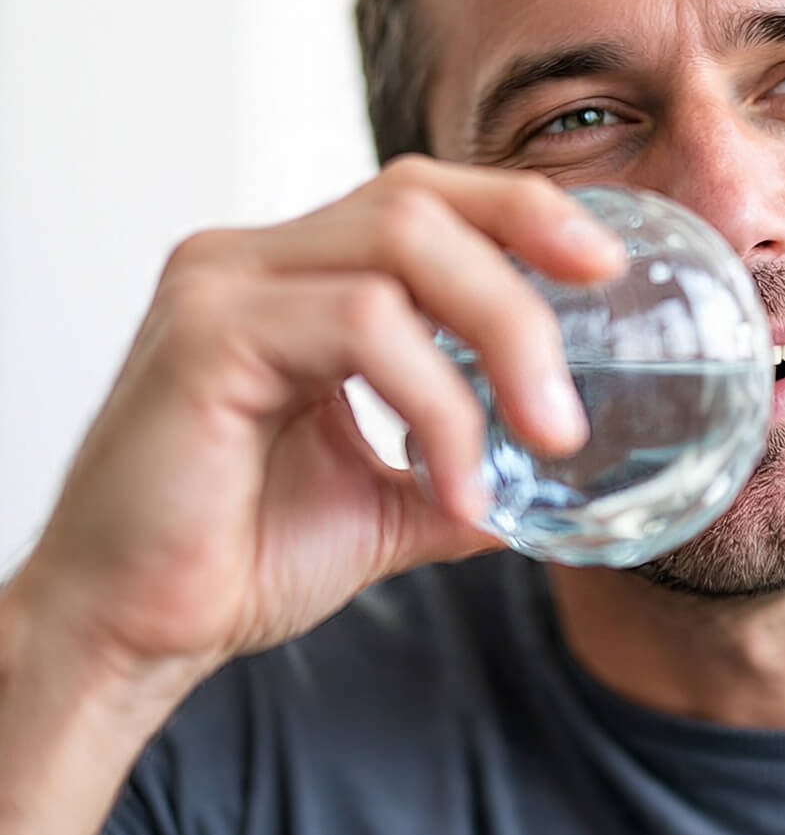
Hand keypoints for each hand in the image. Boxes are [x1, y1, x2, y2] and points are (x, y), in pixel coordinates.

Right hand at [20, 157, 625, 680]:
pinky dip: (439, 403)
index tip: (603, 266)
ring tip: (549, 436)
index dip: (519, 212)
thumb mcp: (383, 499)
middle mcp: (255, 261)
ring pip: (403, 248)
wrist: (131, 634)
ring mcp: (224, 286)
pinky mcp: (207, 336)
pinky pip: (363, 326)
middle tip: (585, 364)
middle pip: (420, 200)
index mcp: (294, 279)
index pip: (421, 200)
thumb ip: (466, 466)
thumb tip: (554, 474)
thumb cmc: (237, 554)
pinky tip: (462, 484)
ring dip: (504, 338)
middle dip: (528, 267)